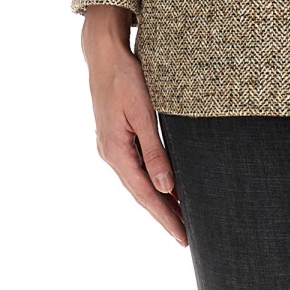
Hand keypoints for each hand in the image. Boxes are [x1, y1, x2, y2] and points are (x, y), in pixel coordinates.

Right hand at [81, 5, 186, 246]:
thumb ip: (154, 151)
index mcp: (115, 151)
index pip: (144, 194)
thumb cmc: (125, 78)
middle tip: (186, 235)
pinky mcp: (116, 136)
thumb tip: (165, 186)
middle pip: (140, 192)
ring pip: (138, 181)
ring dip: (158, 198)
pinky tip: (164, 184)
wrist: (104, 53)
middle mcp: (110, 153)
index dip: (164, 217)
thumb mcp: (143, 113)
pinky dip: (150, 180)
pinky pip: (135, 167)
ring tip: (180, 216)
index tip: (182, 236)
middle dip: (163, 214)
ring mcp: (111, 146)